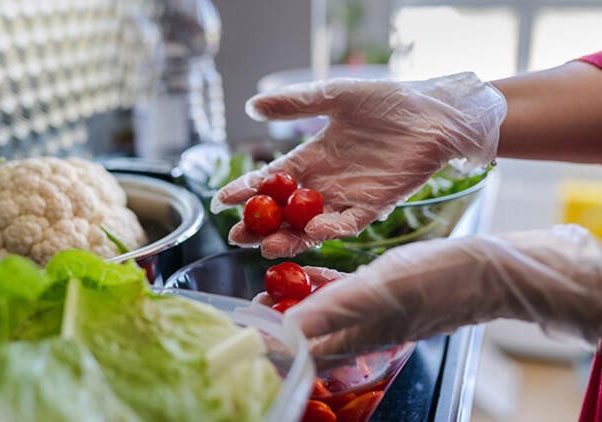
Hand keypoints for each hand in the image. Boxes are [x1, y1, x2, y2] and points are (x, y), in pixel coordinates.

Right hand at [211, 72, 506, 258]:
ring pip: (311, 225)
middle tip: (236, 236)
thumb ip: (294, 103)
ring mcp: (348, 197)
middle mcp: (325, 183)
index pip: (271, 181)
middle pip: (284, 212)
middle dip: (260, 225)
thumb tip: (251, 105)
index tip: (221, 200)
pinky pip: (349, 222)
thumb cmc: (386, 102)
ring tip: (266, 246)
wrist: (433, 112)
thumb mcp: (333, 97)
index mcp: (311, 159)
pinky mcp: (375, 205)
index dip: (247, 191)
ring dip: (289, 237)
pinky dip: (332, 228)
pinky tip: (313, 231)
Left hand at [285, 225, 601, 355]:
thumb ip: (331, 310)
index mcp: (358, 338)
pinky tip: (308, 272)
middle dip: (279, 323)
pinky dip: (322, 287)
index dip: (275, 346)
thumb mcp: (375, 292)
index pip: (305, 354)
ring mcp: (374, 314)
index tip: (247, 333)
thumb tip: (288, 330)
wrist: (485, 271)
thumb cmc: (433, 281)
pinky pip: (344, 295)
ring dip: (296, 304)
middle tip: (254, 305)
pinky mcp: (385, 295)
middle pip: (311, 336)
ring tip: (270, 288)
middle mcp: (363, 331)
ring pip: (324, 314)